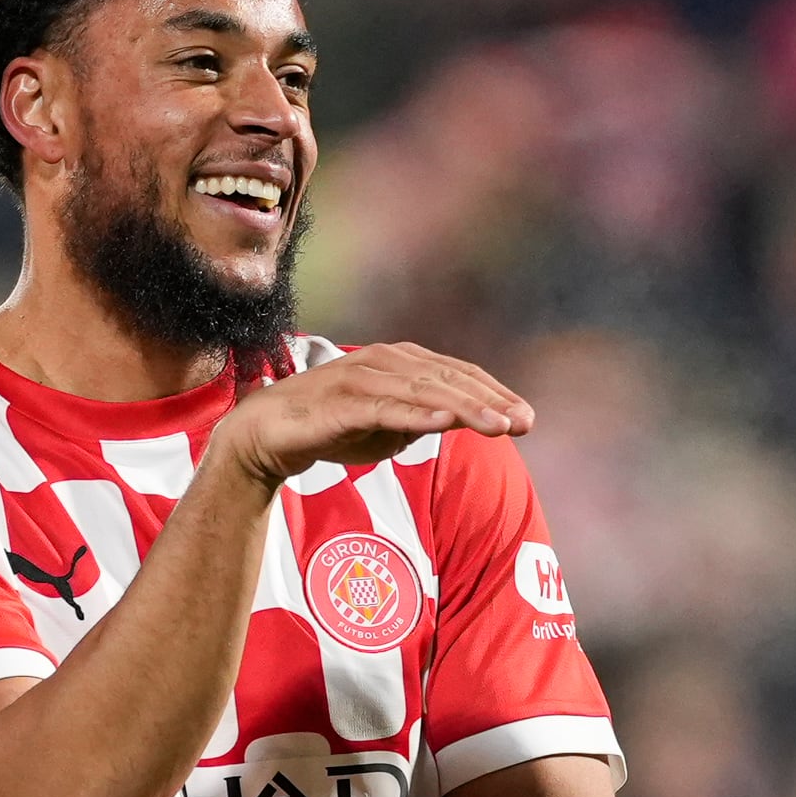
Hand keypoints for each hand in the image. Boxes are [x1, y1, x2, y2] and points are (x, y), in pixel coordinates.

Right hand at [208, 342, 532, 489]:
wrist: (269, 435)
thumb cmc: (333, 427)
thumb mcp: (390, 427)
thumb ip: (426, 419)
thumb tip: (465, 420)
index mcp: (400, 362)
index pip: (457, 375)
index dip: (494, 394)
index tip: (527, 419)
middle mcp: (384, 361)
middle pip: (448, 379)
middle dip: (490, 401)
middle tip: (525, 423)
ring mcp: (360, 378)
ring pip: (422, 391)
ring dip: (463, 408)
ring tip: (497, 426)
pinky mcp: (339, 402)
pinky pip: (383, 407)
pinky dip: (415, 413)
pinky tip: (442, 422)